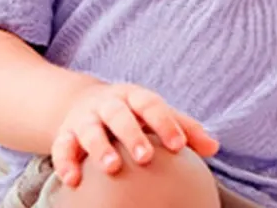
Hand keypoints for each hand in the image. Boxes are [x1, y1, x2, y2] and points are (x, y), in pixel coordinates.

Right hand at [51, 82, 218, 186]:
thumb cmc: (130, 113)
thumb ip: (183, 128)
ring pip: (91, 130)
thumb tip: (214, 147)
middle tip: (145, 157)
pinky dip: (65, 162)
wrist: (82, 102)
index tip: (179, 146)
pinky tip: (73, 180)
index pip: (151, 105)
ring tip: (112, 168)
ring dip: (100, 148)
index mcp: (134, 96)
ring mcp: (85, 118)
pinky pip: (62, 147)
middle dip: (132, 135)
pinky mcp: (65, 134)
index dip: (165, 123)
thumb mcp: (154, 113)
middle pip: (120, 115)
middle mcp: (108, 104)